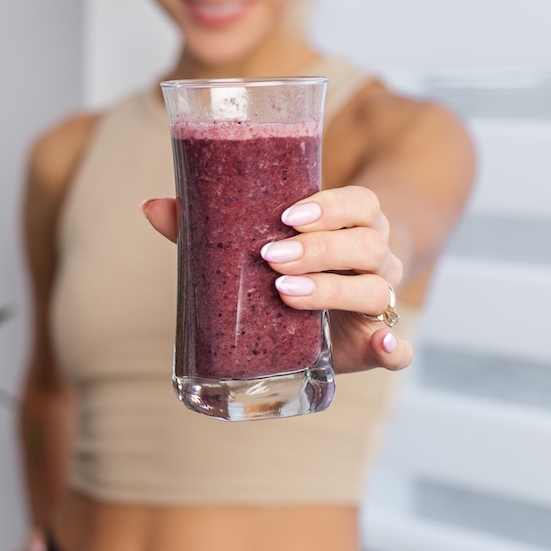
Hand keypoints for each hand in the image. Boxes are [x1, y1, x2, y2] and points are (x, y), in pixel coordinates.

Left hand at [141, 187, 411, 373]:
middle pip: (366, 243)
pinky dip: (395, 347)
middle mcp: (376, 255)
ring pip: (376, 288)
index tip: (287, 216)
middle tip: (271, 257)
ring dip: (334, 289)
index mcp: (354, 222)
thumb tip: (151, 206)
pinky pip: (399, 347)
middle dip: (319, 248)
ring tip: (287, 293)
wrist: (341, 299)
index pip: (359, 202)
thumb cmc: (295, 261)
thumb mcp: (262, 239)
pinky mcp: (376, 341)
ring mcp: (380, 297)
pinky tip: (382, 346)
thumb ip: (212, 225)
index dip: (330, 205)